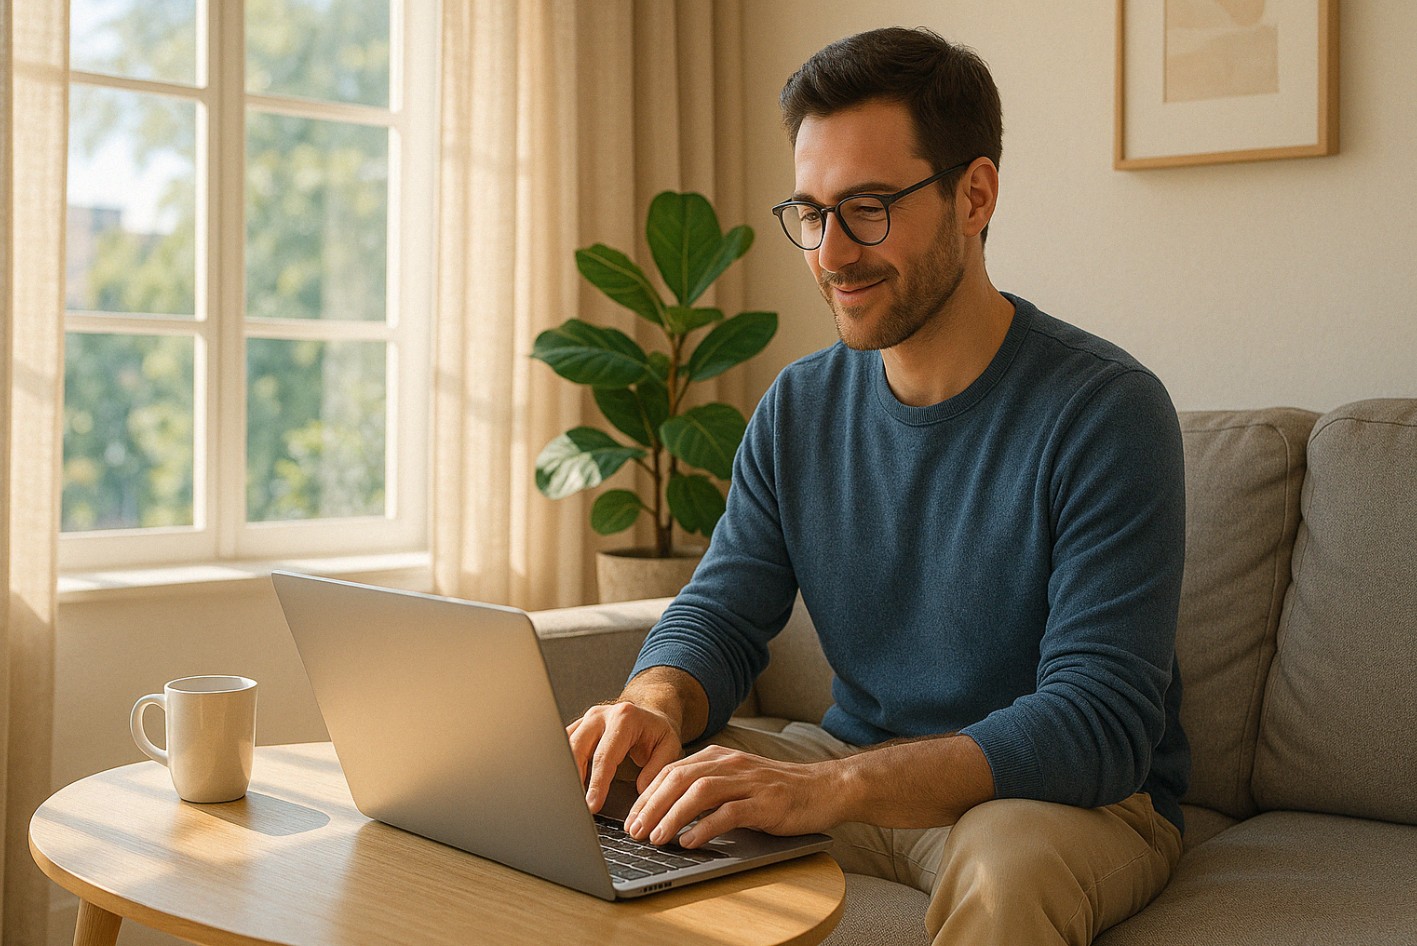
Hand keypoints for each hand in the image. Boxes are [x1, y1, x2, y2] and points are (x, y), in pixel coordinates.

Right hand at [567, 701, 683, 813]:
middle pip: (577, 748)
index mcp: (624, 718)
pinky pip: (563, 743)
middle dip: (573, 778)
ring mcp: (587, 719)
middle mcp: (601, 715)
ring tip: (568, 796)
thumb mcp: (669, 747)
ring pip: (565, 745)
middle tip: (574, 804)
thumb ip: (657, 768)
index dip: (597, 784)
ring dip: (564, 771)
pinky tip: (565, 782)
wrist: (650, 715)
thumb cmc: (657, 732)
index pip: (604, 756)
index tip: (591, 805)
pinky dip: (562, 763)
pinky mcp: (579, 726)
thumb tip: (641, 790)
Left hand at [624, 745, 843, 847]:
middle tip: (634, 831)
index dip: (647, 795)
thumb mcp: (738, 783)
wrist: (826, 788)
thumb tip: (668, 813)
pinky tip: (689, 841)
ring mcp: (749, 782)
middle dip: (651, 806)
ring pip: (699, 792)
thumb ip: (708, 790)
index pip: (672, 771)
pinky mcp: (766, 802)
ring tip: (655, 837)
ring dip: (672, 816)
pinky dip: (705, 827)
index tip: (631, 818)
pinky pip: (729, 812)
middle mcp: (730, 764)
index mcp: (720, 757)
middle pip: (679, 779)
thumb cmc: (779, 791)